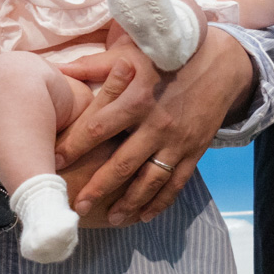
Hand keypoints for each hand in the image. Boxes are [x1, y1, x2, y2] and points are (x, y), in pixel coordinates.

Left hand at [54, 27, 252, 224]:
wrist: (220, 62)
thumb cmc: (167, 56)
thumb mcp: (131, 54)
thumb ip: (94, 66)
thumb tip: (58, 69)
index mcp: (137, 99)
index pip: (98, 129)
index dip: (74, 147)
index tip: (53, 162)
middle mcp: (157, 124)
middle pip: (122, 164)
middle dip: (97, 188)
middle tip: (76, 207)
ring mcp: (178, 141)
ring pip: (150, 180)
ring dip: (129, 202)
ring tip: (110, 219)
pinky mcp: (195, 150)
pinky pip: (176, 183)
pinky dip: (160, 202)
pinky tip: (144, 216)